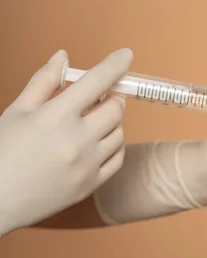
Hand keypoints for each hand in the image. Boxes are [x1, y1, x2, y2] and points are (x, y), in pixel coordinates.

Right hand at [0, 48, 132, 235]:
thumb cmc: (2, 151)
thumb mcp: (17, 111)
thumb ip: (44, 82)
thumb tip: (64, 57)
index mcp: (55, 116)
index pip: (96, 82)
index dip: (115, 65)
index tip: (126, 55)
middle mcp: (76, 140)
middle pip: (115, 108)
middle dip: (111, 97)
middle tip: (99, 97)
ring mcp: (87, 164)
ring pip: (119, 133)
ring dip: (111, 122)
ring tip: (90, 122)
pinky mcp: (91, 184)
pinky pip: (118, 158)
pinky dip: (114, 146)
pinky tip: (98, 142)